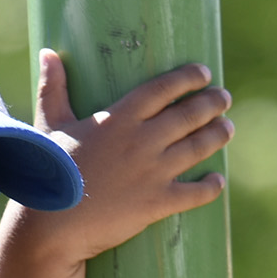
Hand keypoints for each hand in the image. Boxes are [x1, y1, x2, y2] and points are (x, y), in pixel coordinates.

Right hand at [21, 51, 231, 267]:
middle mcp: (142, 141)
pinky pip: (194, 194)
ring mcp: (152, 173)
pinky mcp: (156, 203)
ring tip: (228, 128)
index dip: (187, 78)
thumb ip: (54, 88)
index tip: (204, 72)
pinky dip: (210, 187)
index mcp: (119, 119)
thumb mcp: (49, 124)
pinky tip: (218, 181)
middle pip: (188, 115)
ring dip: (217, 135)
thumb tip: (47, 53)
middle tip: (225, 98)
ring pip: (197, 148)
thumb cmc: (49, 171)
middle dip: (212, 103)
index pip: (162, 89)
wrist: (52, 224)